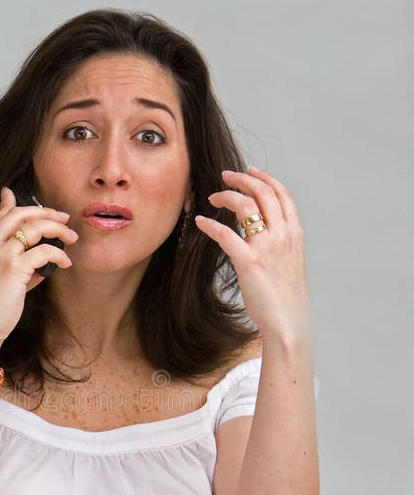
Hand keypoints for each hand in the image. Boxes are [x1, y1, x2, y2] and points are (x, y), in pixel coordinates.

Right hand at [0, 187, 77, 347]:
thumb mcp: (0, 282)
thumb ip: (18, 267)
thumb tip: (42, 262)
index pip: (0, 218)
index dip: (12, 204)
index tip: (21, 197)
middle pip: (19, 214)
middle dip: (45, 212)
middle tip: (63, 218)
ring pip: (33, 228)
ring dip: (57, 229)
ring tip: (71, 237)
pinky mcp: (13, 269)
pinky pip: (43, 251)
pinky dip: (58, 254)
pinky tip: (65, 262)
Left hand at [195, 166, 313, 342]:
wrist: (288, 322)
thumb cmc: (287, 298)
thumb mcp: (291, 263)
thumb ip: (281, 244)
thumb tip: (265, 234)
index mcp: (294, 234)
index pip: (282, 194)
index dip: (265, 178)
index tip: (250, 171)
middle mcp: (283, 235)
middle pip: (263, 192)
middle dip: (242, 179)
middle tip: (225, 176)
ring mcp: (267, 247)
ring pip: (246, 206)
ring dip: (226, 196)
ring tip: (213, 197)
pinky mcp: (249, 262)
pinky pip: (226, 234)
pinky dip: (211, 224)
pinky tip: (201, 222)